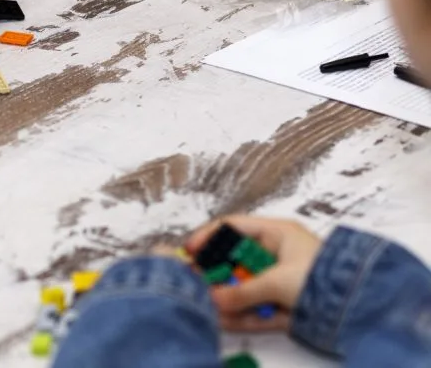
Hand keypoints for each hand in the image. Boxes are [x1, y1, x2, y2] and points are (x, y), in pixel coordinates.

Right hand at [186, 215, 322, 331]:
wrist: (359, 306)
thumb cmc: (319, 277)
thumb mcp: (277, 281)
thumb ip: (242, 292)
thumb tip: (211, 299)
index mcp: (276, 234)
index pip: (233, 227)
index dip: (209, 237)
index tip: (189, 251)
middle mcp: (276, 254)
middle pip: (236, 261)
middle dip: (215, 275)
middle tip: (194, 283)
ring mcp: (280, 281)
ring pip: (245, 287)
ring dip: (227, 298)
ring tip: (206, 306)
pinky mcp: (286, 305)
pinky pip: (258, 308)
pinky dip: (243, 315)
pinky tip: (224, 321)